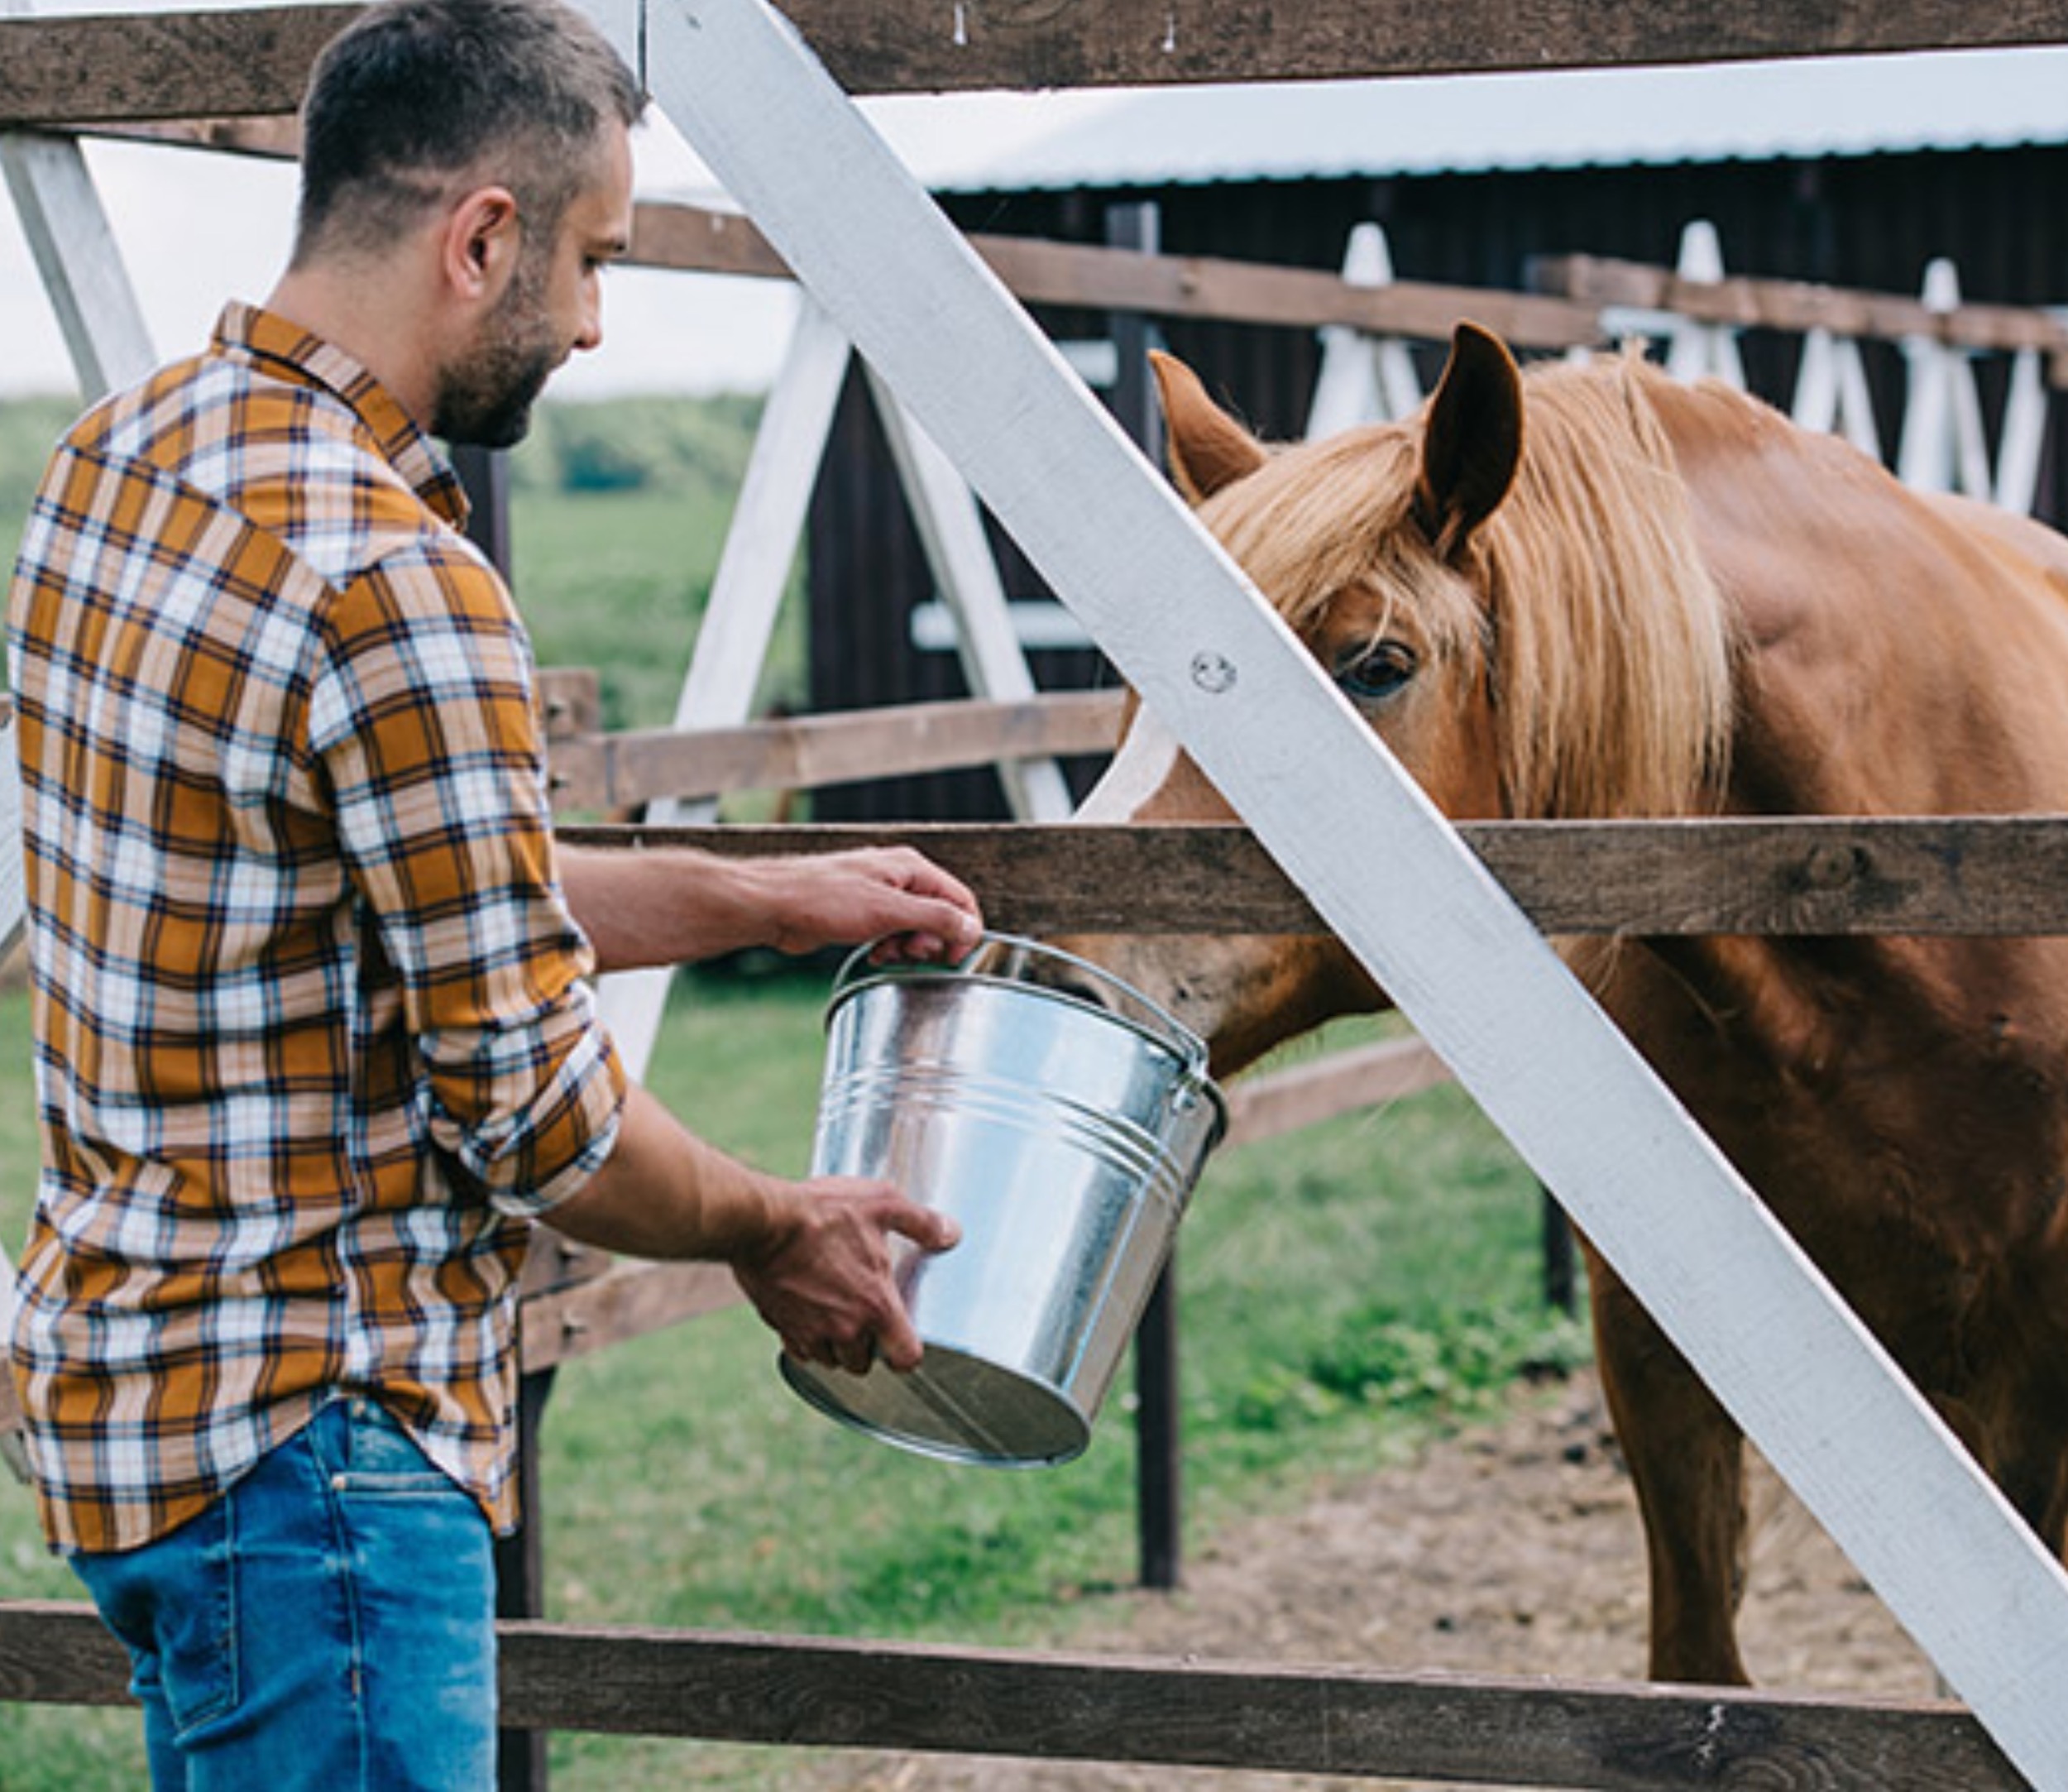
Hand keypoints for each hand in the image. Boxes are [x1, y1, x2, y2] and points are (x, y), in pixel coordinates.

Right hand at [732, 1177, 960, 1373]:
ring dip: (836, 1345)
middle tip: (866, 1316)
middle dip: (867, 1346)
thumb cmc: (823, 1212)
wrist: (761, 1223)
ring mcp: (810, 1331)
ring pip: (831, 1359)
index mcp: (876, 1305)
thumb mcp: (882, 1203)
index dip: (906, 1352)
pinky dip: (806, 1338)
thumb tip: (952, 1233)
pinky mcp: (781, 1326)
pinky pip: (800, 1348)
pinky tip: (808, 1312)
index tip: (902, 1336)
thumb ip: (920, 1222)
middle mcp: (845, 1328)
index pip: (905, 1358)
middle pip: (863, 1363)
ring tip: (837, 1313)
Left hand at [766, 847, 982, 964]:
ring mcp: (879, 895)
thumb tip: (970, 928)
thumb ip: (935, 917)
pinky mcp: (861, 914)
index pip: (959, 898)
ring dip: (909, 947)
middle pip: (938, 914)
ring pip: (914, 927)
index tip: (954, 958)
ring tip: (889, 955)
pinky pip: (891, 933)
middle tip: (913, 956)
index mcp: (910, 867)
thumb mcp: (888, 910)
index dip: (964, 930)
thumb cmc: (823, 899)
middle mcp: (897, 877)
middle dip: (931, 940)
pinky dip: (890, 947)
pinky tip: (876, 955)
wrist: (774, 906)